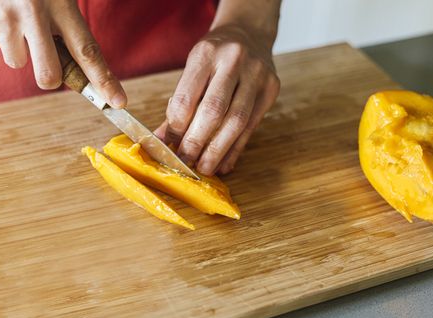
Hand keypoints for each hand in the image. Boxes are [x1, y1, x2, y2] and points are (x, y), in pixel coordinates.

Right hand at [0, 0, 126, 107]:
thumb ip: (68, 20)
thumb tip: (81, 60)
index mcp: (60, 3)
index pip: (87, 51)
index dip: (104, 81)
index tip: (118, 102)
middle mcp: (32, 13)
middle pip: (49, 75)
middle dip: (50, 76)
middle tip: (46, 57)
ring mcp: (2, 18)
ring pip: (16, 61)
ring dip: (18, 47)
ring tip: (14, 15)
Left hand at [155, 24, 279, 175]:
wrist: (249, 34)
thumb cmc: (215, 56)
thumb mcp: (193, 69)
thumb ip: (178, 104)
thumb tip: (162, 140)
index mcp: (206, 53)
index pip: (187, 97)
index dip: (176, 127)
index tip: (170, 146)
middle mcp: (234, 61)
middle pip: (213, 111)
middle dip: (197, 142)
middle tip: (186, 162)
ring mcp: (257, 75)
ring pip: (236, 122)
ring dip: (218, 150)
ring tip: (204, 168)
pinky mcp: (271, 90)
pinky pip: (251, 127)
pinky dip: (236, 149)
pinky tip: (224, 163)